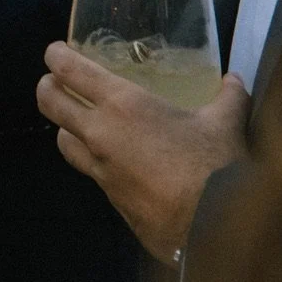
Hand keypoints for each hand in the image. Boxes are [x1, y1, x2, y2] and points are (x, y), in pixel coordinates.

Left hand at [37, 41, 248, 262]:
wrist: (215, 228)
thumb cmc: (215, 164)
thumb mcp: (227, 123)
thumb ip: (229, 97)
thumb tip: (234, 80)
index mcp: (122, 104)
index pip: (70, 71)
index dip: (56, 56)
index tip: (56, 52)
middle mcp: (100, 134)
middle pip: (50, 104)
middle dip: (47, 88)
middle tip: (55, 82)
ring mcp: (101, 170)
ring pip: (64, 142)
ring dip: (66, 129)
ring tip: (79, 123)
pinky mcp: (112, 201)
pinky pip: (93, 174)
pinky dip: (96, 163)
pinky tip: (116, 163)